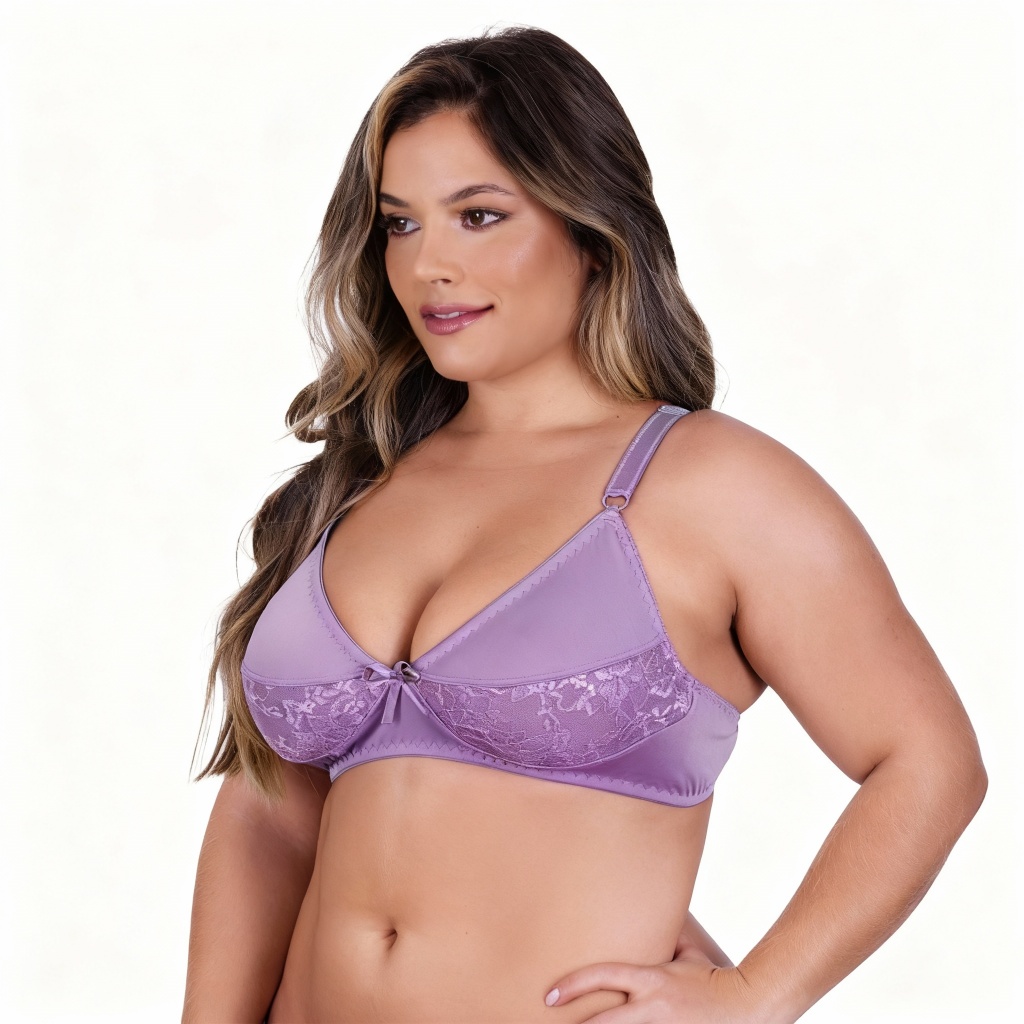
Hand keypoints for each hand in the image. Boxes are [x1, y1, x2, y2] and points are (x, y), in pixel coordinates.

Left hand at [543, 945, 756, 1022]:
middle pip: (604, 1022)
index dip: (573, 985)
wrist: (746, 1004)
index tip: (550, 994)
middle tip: (551, 1023)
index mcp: (651, 979)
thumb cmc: (711, 975)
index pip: (603, 976)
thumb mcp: (684, 952)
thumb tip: (639, 916)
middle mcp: (652, 1008)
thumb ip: (660, 939)